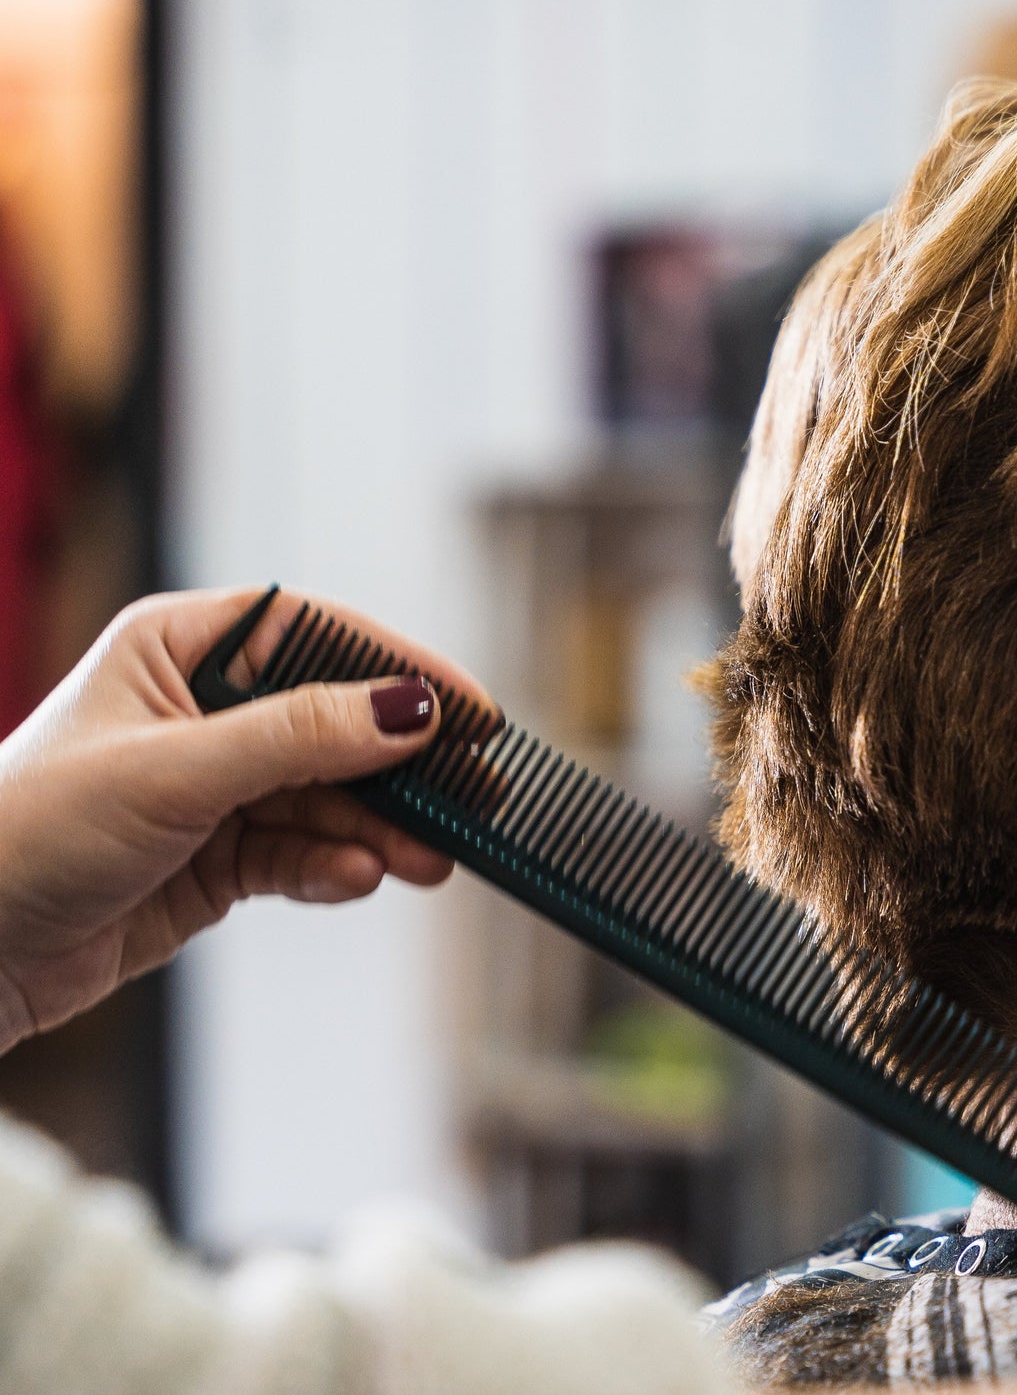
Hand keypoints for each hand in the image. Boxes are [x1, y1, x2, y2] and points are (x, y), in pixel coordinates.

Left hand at [0, 586, 498, 1051]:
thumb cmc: (27, 832)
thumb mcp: (174, 773)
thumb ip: (299, 738)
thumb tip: (410, 710)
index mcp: (181, 647)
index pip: (319, 637)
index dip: (400, 668)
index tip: (469, 710)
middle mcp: (207, 708)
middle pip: (338, 723)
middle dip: (402, 767)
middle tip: (472, 798)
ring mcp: (217, 785)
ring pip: (331, 796)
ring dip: (380, 828)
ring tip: (429, 860)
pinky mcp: (220, 855)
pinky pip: (303, 850)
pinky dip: (334, 866)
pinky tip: (357, 879)